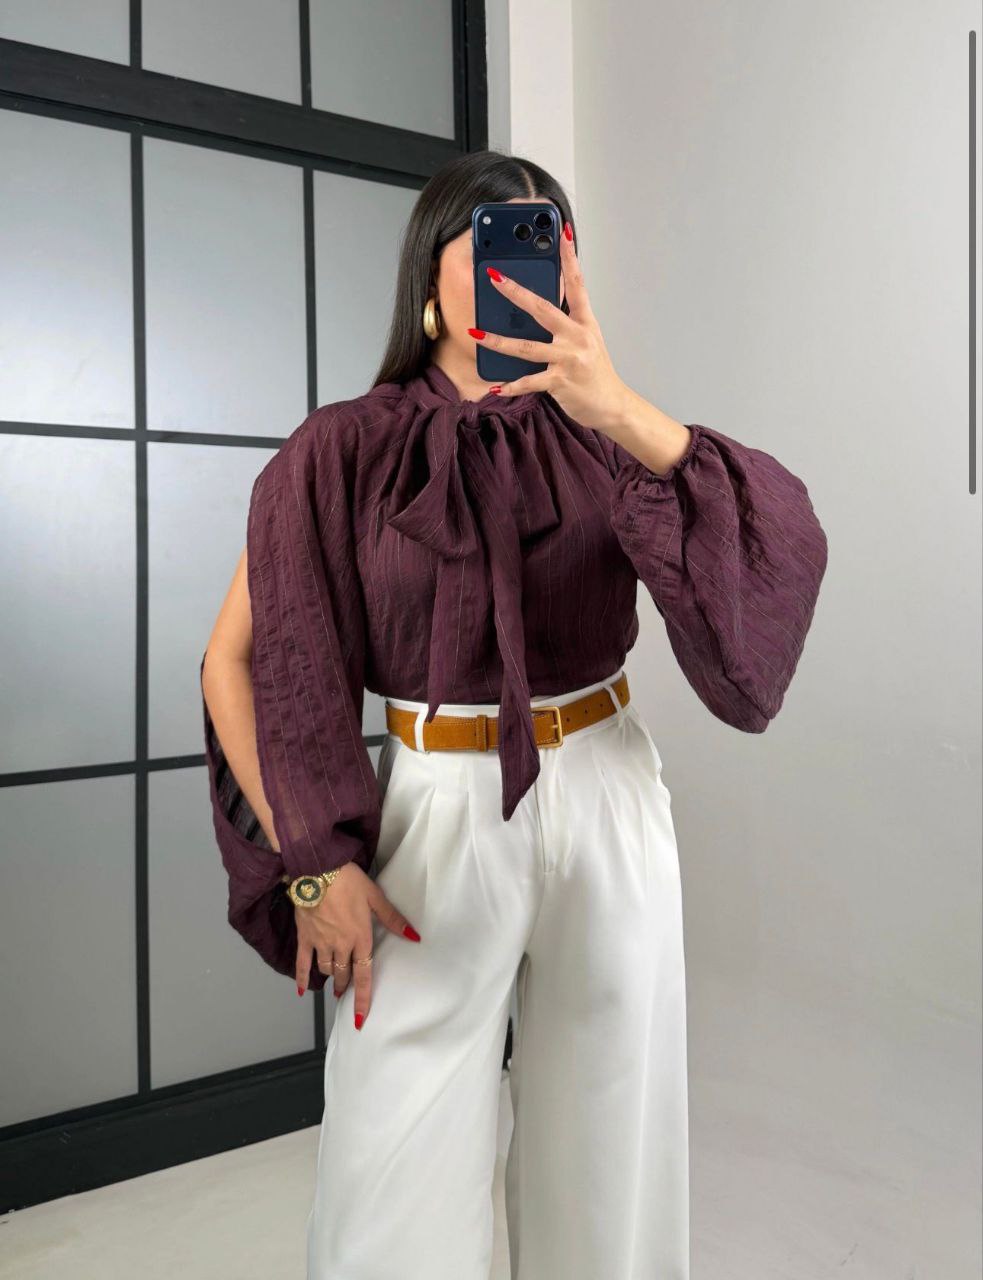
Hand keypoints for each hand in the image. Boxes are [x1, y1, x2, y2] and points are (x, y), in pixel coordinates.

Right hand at [293, 863, 421, 1028]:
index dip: (363, 999)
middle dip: (346, 984)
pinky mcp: (304, 937)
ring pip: (326, 970)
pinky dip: (302, 978)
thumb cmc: (348, 881)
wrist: (316, 869)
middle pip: (343, 974)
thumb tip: (414, 937)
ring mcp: (320, 943)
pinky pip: (301, 963)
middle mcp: (340, 945)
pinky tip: (302, 991)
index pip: (364, 975)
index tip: (361, 1019)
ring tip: (333, 982)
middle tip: (346, 989)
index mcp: (360, 938)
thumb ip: (393, 919)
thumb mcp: (375, 897)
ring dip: (330, 978)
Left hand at [469, 221, 631, 433]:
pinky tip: (494, 386)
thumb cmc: (595, 373)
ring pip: (527, 347)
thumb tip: (534, 310)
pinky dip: (511, 386)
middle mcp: (577, 336)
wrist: (612, 405)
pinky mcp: (560, 382)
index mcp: (584, 322)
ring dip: (498, 341)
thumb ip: (565, 325)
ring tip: (475, 332)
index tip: (562, 232)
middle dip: (516, 291)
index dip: (569, 257)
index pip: (576, 283)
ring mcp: (568, 359)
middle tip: (494, 276)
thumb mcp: (586, 341)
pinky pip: (529, 382)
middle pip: (542, 308)